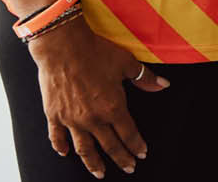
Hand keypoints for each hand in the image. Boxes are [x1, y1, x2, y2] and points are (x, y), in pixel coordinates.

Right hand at [30, 16, 167, 178]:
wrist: (64, 47)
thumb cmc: (96, 52)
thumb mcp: (126, 63)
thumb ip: (145, 78)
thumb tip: (164, 85)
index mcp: (112, 106)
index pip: (128, 132)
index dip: (136, 144)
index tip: (142, 153)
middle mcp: (92, 118)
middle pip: (109, 145)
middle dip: (121, 158)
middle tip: (128, 168)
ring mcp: (71, 120)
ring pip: (84, 148)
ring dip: (93, 163)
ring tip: (99, 173)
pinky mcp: (54, 116)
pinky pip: (57, 137)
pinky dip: (60, 147)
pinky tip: (64, 153)